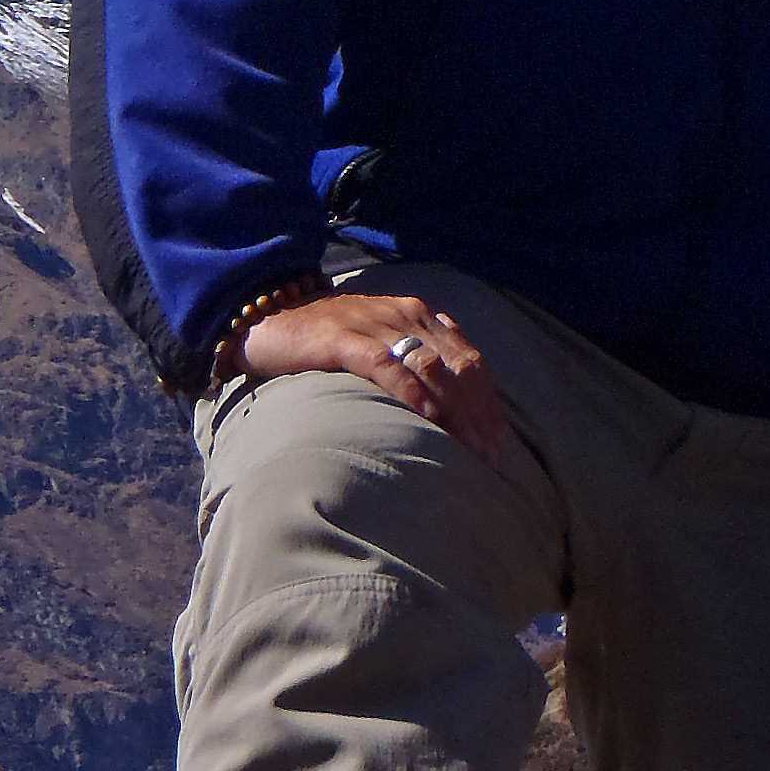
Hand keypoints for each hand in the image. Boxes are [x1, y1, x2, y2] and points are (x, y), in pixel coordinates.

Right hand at [235, 289, 509, 464]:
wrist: (268, 316)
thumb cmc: (326, 339)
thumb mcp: (379, 344)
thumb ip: (411, 364)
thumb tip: (446, 408)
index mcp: (420, 317)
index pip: (470, 358)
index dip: (489, 399)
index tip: (501, 439)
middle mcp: (405, 316)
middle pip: (459, 365)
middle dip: (480, 411)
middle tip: (492, 454)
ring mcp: (375, 325)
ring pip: (431, 367)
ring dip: (456, 409)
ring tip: (470, 446)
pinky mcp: (344, 339)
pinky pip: (385, 365)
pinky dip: (411, 391)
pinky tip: (427, 417)